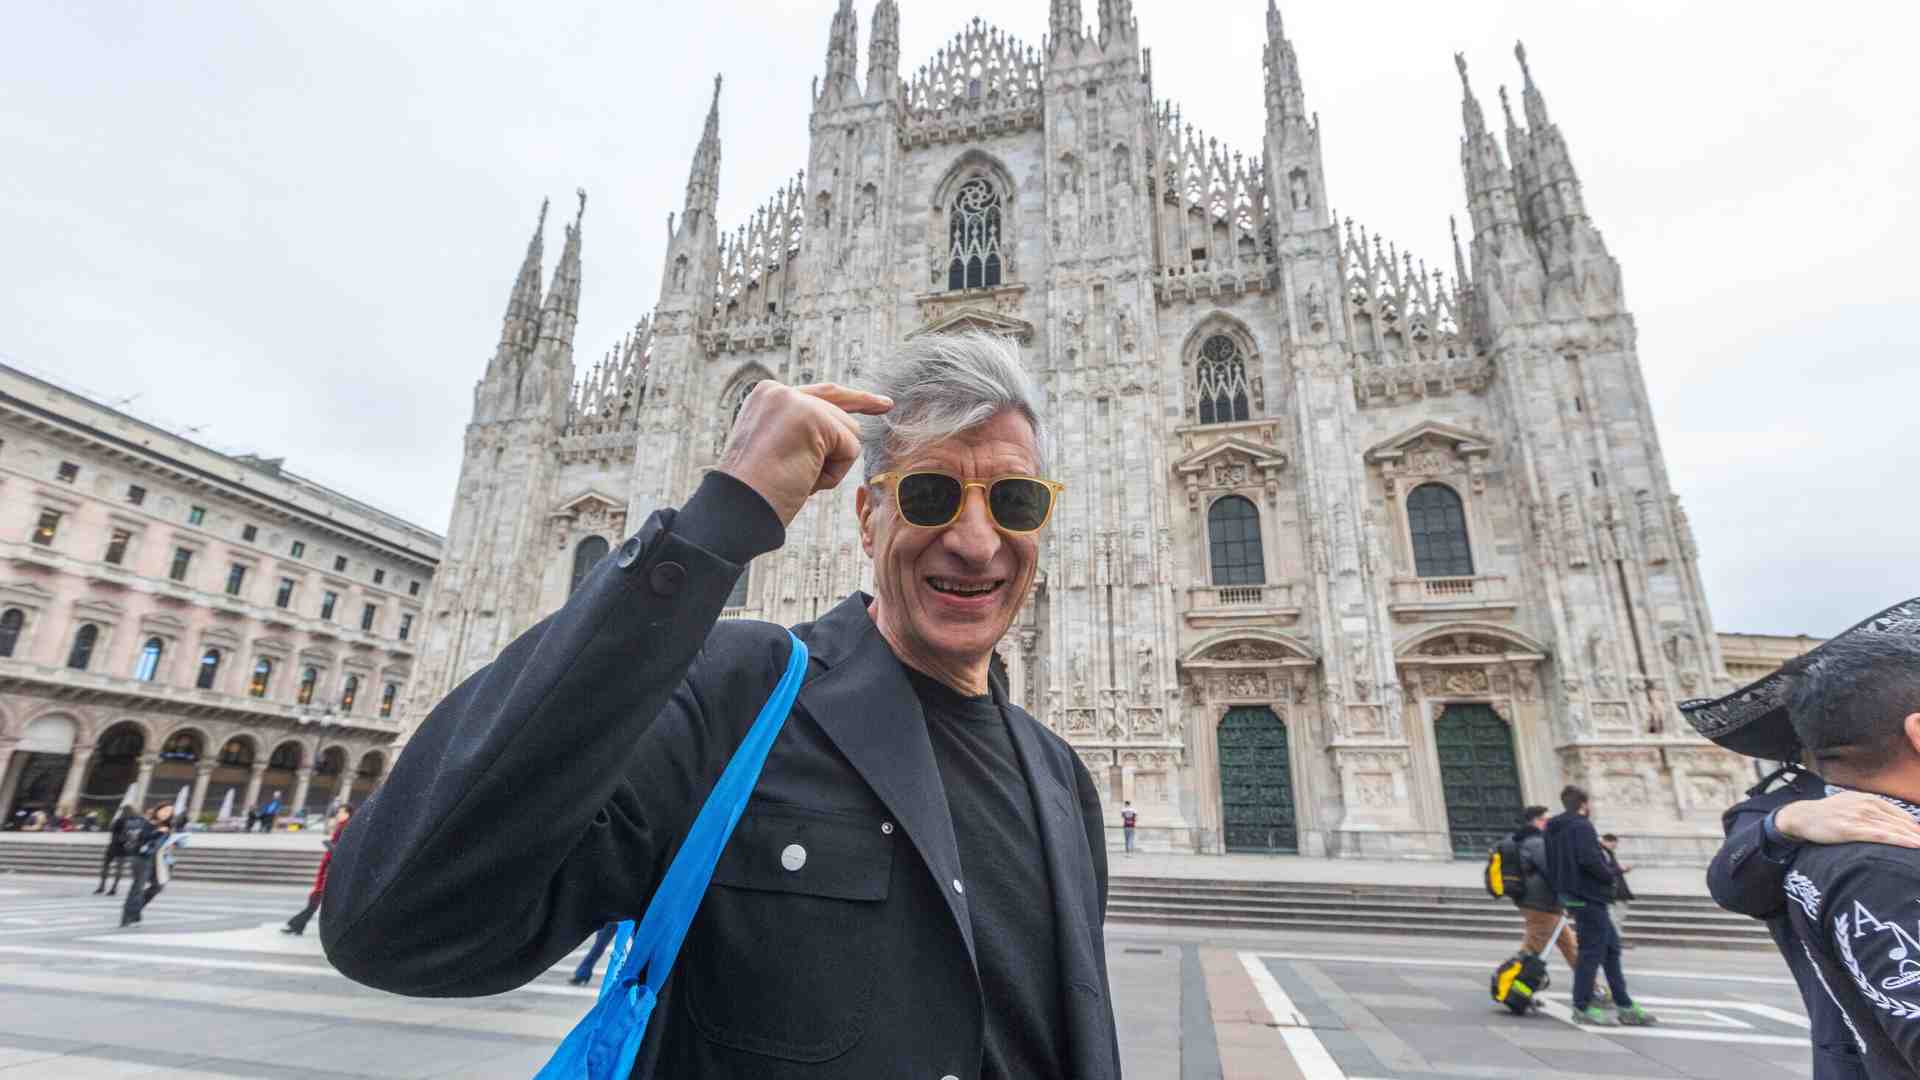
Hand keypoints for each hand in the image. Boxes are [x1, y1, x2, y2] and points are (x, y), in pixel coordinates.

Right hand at [718, 382, 891, 527]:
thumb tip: (846, 428)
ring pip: (848, 432)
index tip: (883, 404)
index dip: (855, 400)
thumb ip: (803, 431)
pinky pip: (850, 448)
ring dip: (830, 465)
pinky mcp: (813, 418)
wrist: (737, 508)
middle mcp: (779, 390)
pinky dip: (834, 473)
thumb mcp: (776, 450)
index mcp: (767, 396)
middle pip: (840, 413)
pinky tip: (805, 479)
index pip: (822, 394)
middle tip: (856, 432)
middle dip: (845, 444)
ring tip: (797, 478)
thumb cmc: (757, 491)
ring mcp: (795, 401)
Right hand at [1776, 790, 1919, 847]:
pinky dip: (1900, 840)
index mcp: (1868, 799)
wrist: (1801, 816)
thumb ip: (1870, 809)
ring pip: (1894, 829)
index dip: (1915, 826)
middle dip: (1918, 832)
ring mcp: (1859, 816)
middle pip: (1901, 822)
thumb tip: (1889, 821)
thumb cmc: (1826, 813)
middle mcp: (1866, 805)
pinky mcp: (1851, 829)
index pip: (1900, 814)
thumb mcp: (1850, 804)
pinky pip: (1881, 835)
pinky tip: (1913, 844)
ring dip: (1914, 837)